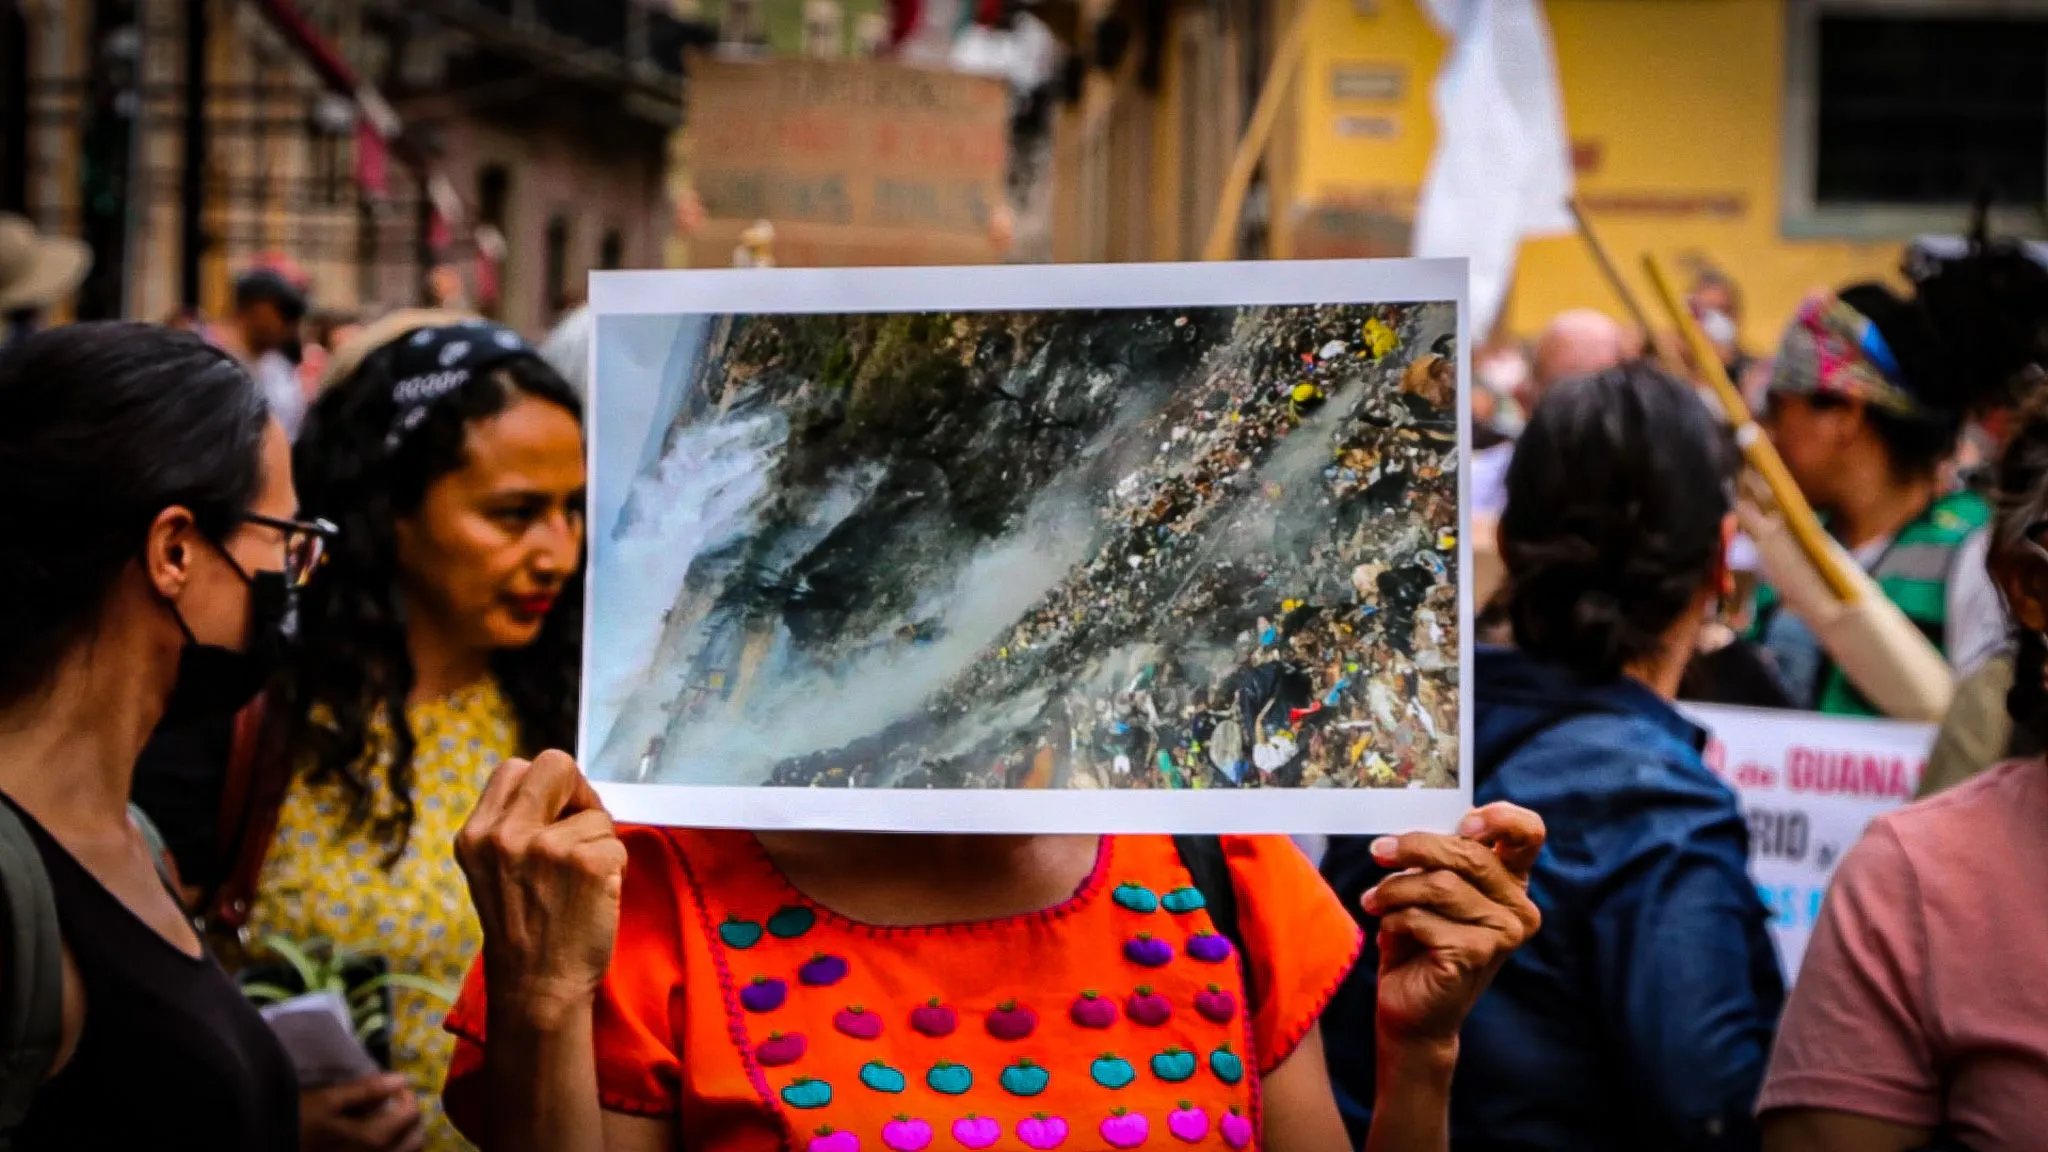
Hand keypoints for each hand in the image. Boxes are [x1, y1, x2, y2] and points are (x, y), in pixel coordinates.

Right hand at [300, 1073, 422, 1151]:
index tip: (393, 1090)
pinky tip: (378, 1140)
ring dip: (406, 1137)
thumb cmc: (299, 1122)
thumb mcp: (328, 1100)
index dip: (407, 1097)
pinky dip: (395, 1149)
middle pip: (417, 1139)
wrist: (276, 1143)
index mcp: (374, 1138)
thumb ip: (367, 1090)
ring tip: (388, 1124)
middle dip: (411, 1119)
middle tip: (394, 1107)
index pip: (412, 1114)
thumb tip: (402, 1079)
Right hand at [455, 749, 627, 1026]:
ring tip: (579, 885)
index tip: (555, 815)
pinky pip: (616, 843)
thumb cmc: (525, 927)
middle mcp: (504, 835)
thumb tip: (567, 785)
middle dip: (578, 791)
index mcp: (477, 834)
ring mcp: (546, 848)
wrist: (537, 987)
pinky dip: (615, 867)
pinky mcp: (586, 863)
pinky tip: (595, 896)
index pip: (516, 767)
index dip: (545, 787)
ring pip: (596, 814)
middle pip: (557, 764)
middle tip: (582, 828)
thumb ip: (517, 825)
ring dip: (599, 844)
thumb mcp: (495, 869)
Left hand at [1363, 801, 1544, 1049]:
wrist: (1411, 1009)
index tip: (1462, 822)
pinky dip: (1397, 919)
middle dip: (1413, 847)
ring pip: (1440, 884)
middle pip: (1468, 853)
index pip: (1528, 832)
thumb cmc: (1418, 942)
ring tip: (1375, 901)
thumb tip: (1405, 834)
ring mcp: (1504, 932)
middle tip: (1378, 851)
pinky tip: (1389, 929)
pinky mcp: (1478, 954)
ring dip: (1395, 889)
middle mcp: (1519, 906)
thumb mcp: (1428, 890)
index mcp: (1512, 880)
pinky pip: (1425, 918)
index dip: (1499, 818)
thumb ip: (1435, 858)